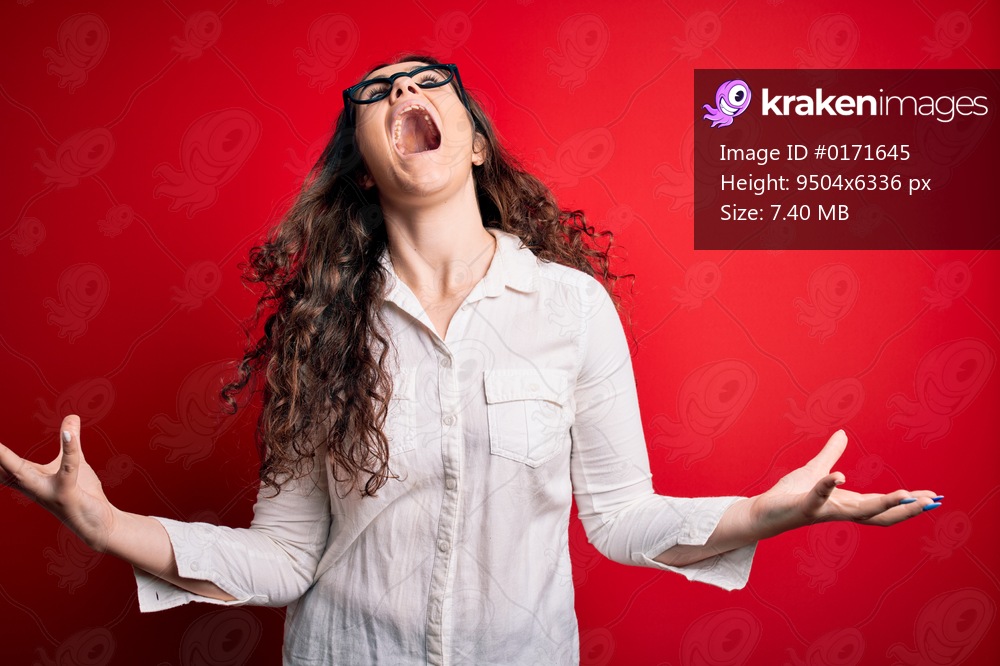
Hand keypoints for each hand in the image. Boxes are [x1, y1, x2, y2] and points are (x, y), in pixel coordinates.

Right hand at [0, 415, 117, 551]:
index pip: (1, 464)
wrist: (99, 524)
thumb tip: (71, 416)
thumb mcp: (72, 462)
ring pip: (22, 474)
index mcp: (27, 478)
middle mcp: (31, 487)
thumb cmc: (81, 493)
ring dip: (5, 460)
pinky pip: (67, 469)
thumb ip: (69, 440)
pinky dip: (69, 449)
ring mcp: (47, 492)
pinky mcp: (67, 495)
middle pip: (2, 470)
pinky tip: (69, 432)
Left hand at [749, 429, 939, 538]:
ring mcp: (824, 511)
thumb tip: (843, 433)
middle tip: (933, 501)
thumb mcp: (816, 470)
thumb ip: (831, 454)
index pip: (884, 505)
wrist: (763, 511)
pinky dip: (829, 487)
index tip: (933, 497)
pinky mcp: (804, 507)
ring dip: (882, 503)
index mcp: (847, 502)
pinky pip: (818, 497)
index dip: (909, 502)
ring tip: (905, 493)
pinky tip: (839, 477)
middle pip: (881, 514)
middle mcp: (841, 510)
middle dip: (908, 508)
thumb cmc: (790, 494)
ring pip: (858, 511)